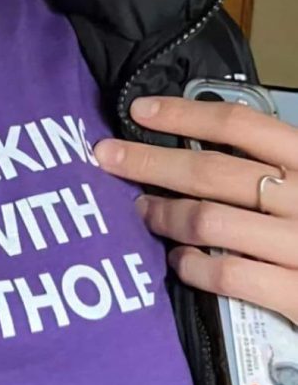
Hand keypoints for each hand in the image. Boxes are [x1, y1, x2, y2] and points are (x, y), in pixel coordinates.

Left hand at [93, 96, 297, 322]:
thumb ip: (277, 164)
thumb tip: (204, 139)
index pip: (243, 124)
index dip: (186, 113)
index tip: (139, 110)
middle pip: (211, 170)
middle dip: (150, 161)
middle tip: (107, 157)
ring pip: (209, 221)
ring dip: (164, 214)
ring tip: (143, 212)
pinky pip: (227, 275)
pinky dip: (192, 267)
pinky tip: (179, 263)